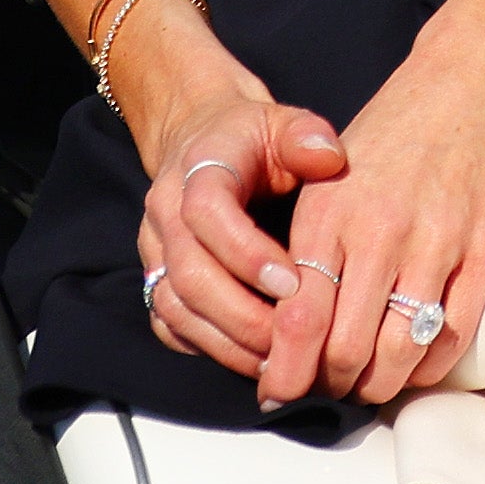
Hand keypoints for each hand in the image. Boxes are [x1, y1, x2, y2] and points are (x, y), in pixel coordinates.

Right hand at [134, 78, 357, 389]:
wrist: (204, 142)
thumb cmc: (254, 140)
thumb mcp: (284, 123)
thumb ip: (306, 136)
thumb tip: (328, 156)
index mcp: (196, 169)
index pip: (205, 213)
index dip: (245, 253)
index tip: (292, 282)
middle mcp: (164, 213)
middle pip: (188, 274)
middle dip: (242, 313)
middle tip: (293, 337)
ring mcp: (155, 252)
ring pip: (175, 308)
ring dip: (228, 340)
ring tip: (280, 358)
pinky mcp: (158, 282)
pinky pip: (172, 326)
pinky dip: (211, 348)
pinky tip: (256, 360)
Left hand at [262, 0, 484, 407]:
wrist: (475, 76)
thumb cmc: (398, 129)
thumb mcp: (331, 178)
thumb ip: (312, 248)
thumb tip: (290, 328)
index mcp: (330, 212)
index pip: (297, 317)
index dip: (285, 368)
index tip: (279, 388)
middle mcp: (380, 231)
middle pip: (345, 346)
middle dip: (328, 382)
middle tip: (326, 386)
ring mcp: (438, 243)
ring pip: (399, 351)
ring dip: (378, 383)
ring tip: (368, 383)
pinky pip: (455, 335)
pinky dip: (431, 365)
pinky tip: (416, 366)